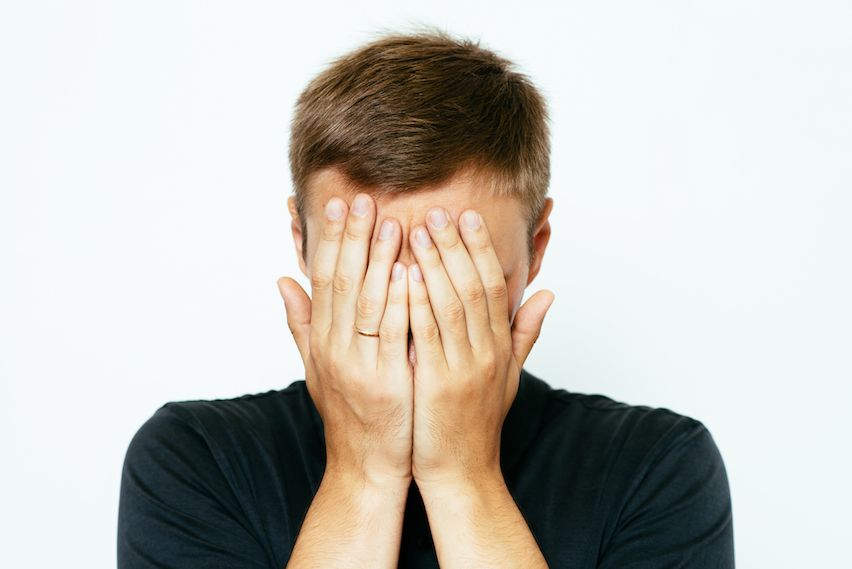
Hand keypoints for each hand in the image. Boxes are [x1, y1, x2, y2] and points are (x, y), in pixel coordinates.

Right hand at [277, 193, 412, 488]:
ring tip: (390, 223)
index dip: (332, 241)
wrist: (366, 466)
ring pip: (365, 303)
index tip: (340, 206)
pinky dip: (397, 302)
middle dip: (352, 239)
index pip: (324, 280)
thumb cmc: (348, 413)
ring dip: (377, 261)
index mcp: (321, 341)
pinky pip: (391, 335)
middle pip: (341, 283)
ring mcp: (358, 366)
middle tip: (362, 198)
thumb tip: (283, 279)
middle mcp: (333, 349)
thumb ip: (301, 322)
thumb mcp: (317, 367)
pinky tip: (408, 272)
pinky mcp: (384, 383)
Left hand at [406, 206, 553, 487]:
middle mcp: (486, 353)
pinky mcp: (437, 384)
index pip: (492, 286)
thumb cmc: (478, 422)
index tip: (466, 217)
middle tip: (437, 210)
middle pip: (472, 287)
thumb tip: (547, 294)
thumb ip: (526, 333)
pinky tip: (404, 275)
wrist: (462, 471)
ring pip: (451, 305)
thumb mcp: (509, 375)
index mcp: (500, 347)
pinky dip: (417, 303)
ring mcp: (464, 368)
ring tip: (417, 230)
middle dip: (454, 246)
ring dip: (434, 264)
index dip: (479, 249)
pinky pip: (427, 336)